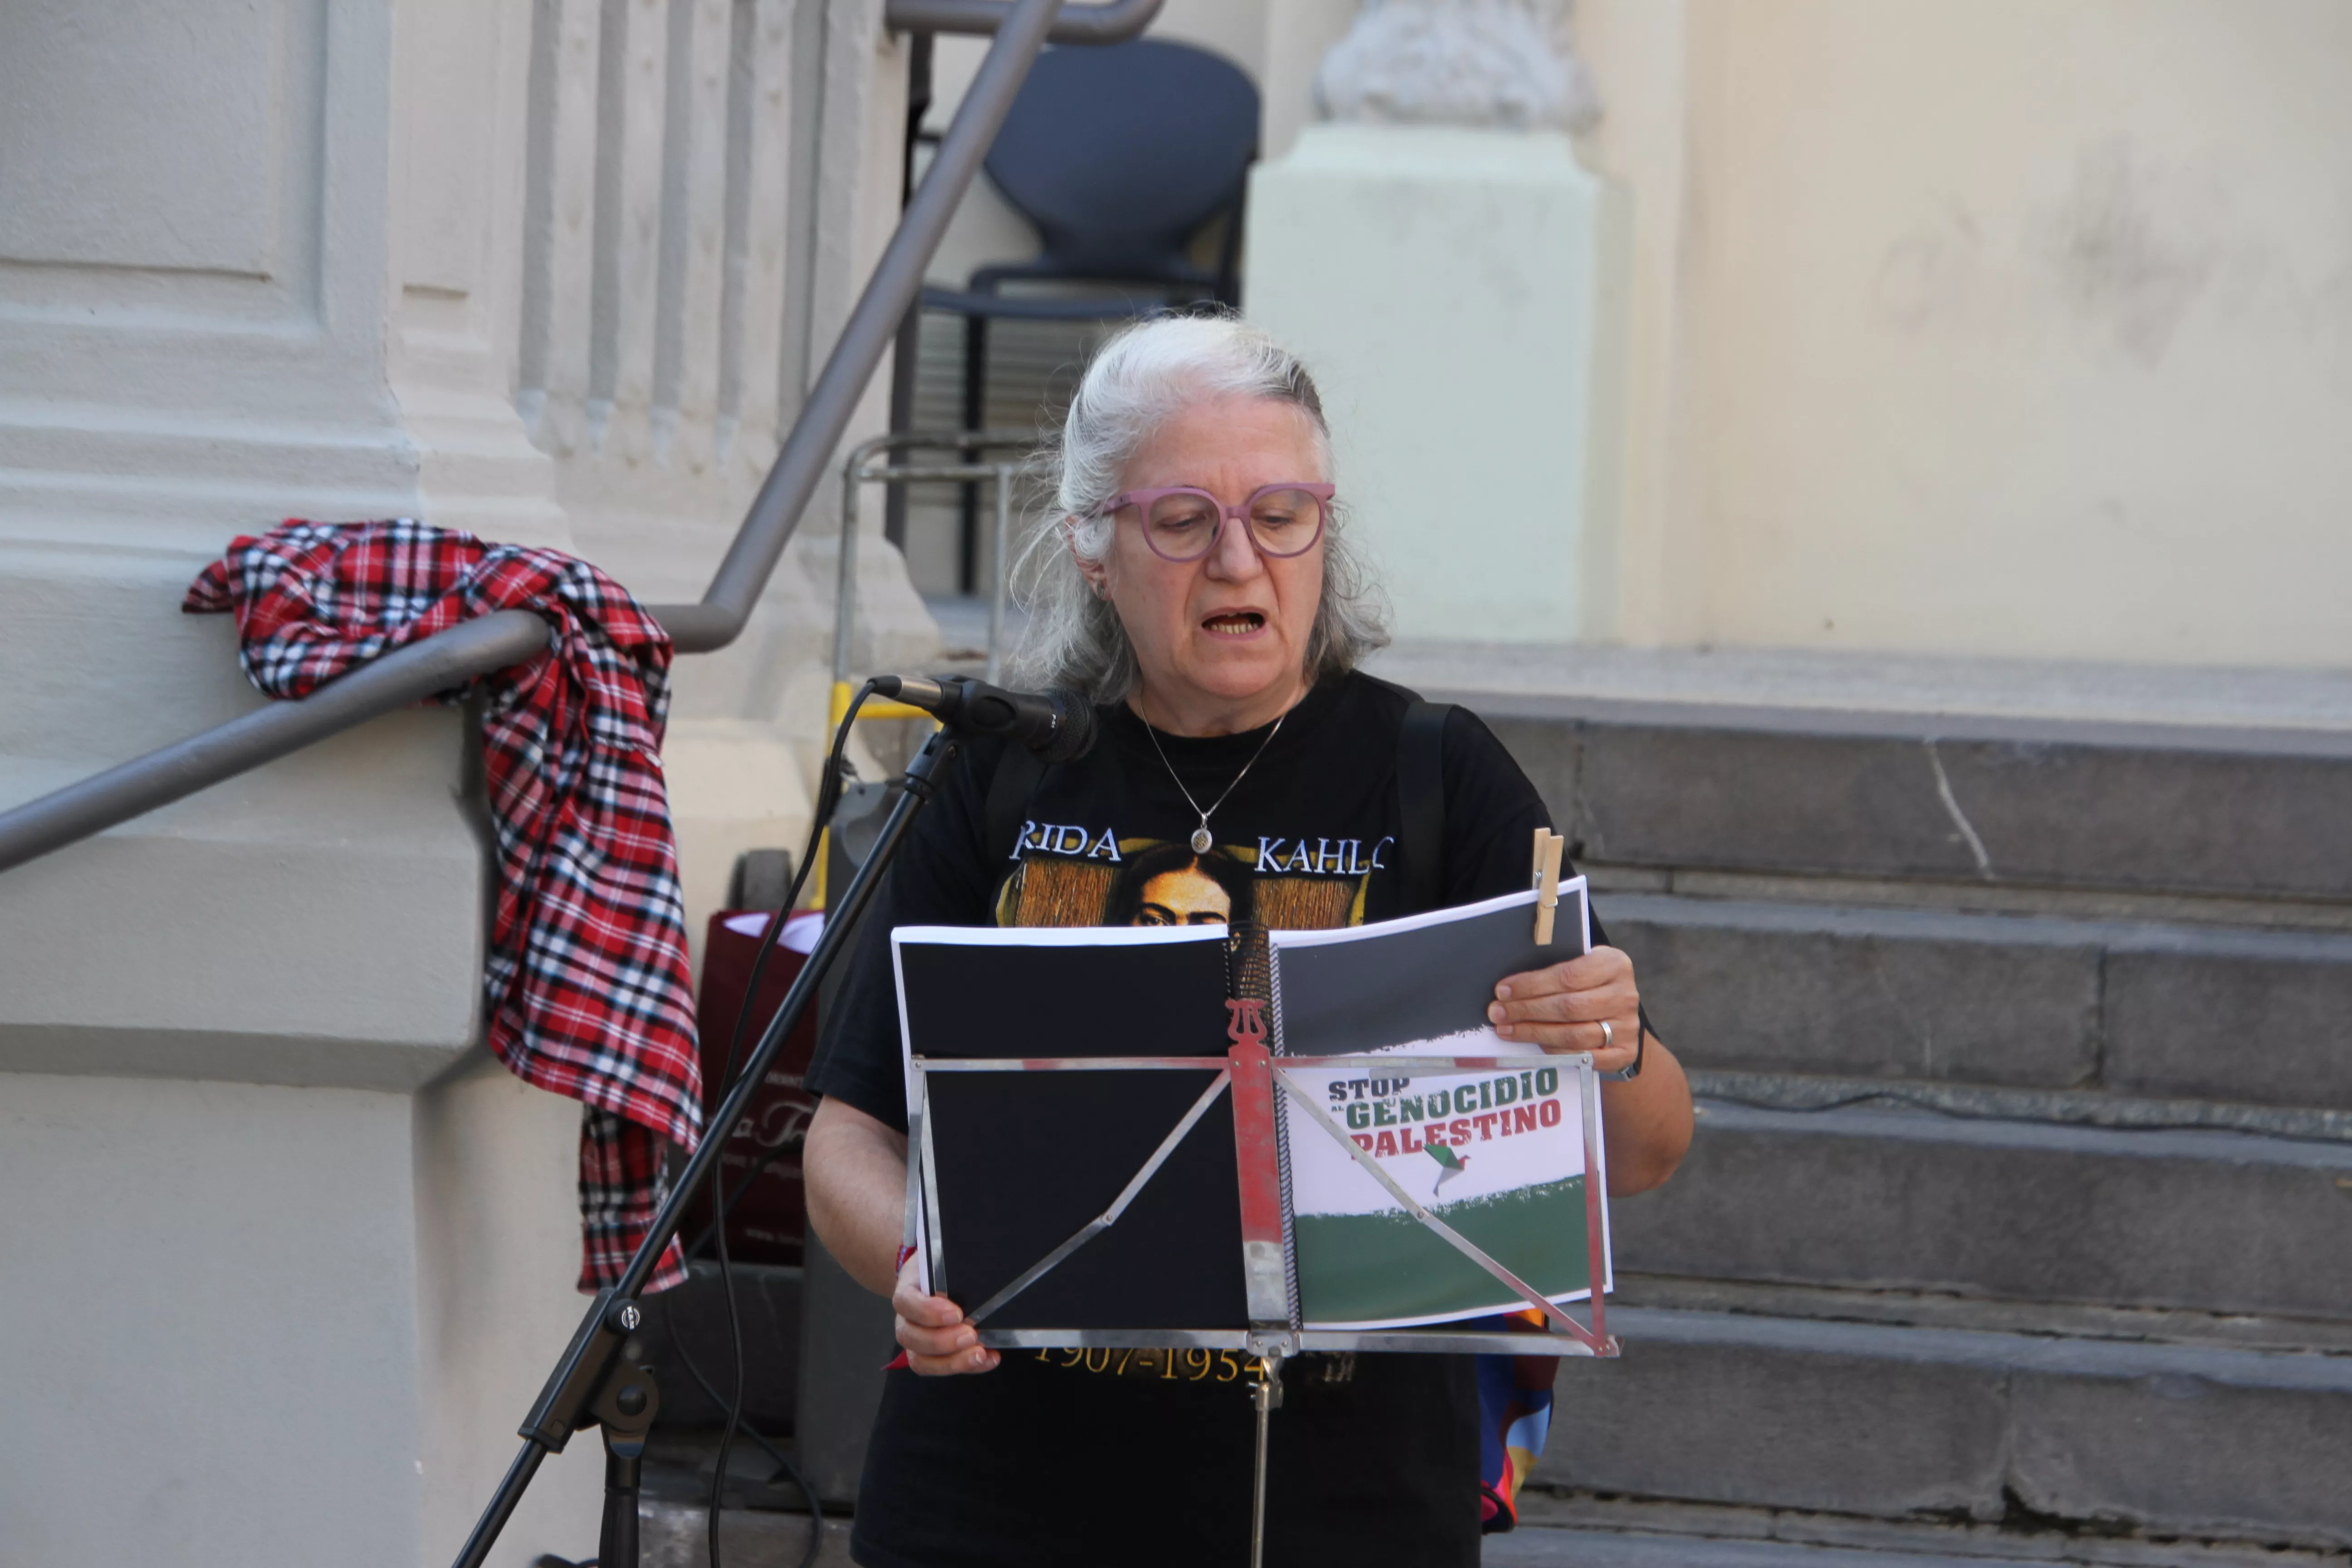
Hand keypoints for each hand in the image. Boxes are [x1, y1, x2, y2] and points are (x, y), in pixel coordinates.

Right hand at [893, 1255, 999, 1375]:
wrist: (932, 1277)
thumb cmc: (940, 1269)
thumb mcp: (943, 1261)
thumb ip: (954, 1269)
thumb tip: (978, 1274)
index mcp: (907, 1291)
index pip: (906, 1302)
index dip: (928, 1311)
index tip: (956, 1313)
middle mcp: (905, 1319)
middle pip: (910, 1337)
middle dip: (942, 1341)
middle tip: (970, 1334)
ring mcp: (914, 1341)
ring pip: (920, 1360)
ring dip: (952, 1361)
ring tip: (979, 1354)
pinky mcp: (929, 1356)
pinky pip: (940, 1368)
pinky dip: (966, 1367)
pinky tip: (988, 1359)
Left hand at [1488, 945, 1642, 1073]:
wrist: (1619, 1012)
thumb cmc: (1589, 983)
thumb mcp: (1581, 965)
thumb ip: (1554, 970)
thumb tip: (1509, 985)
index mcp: (1614, 964)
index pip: (1568, 976)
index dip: (1531, 985)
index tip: (1502, 990)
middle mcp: (1625, 995)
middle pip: (1568, 1007)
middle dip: (1526, 1010)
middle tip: (1497, 1013)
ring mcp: (1627, 1026)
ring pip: (1573, 1035)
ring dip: (1533, 1033)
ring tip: (1506, 1029)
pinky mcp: (1625, 1052)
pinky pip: (1582, 1057)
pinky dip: (1554, 1052)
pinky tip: (1532, 1045)